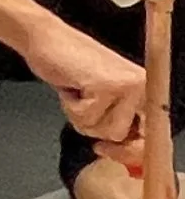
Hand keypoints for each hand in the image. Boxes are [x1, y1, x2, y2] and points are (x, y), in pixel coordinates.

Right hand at [16, 17, 145, 140]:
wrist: (47, 38)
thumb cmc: (69, 66)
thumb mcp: (102, 99)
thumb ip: (119, 123)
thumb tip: (129, 160)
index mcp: (146, 90)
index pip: (151, 135)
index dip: (129, 151)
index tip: (106, 151)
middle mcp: (143, 86)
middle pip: (123, 136)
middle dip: (100, 132)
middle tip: (88, 119)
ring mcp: (128, 86)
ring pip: (105, 130)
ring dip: (81, 116)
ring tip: (79, 92)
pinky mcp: (107, 86)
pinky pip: (85, 117)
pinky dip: (70, 106)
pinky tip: (72, 86)